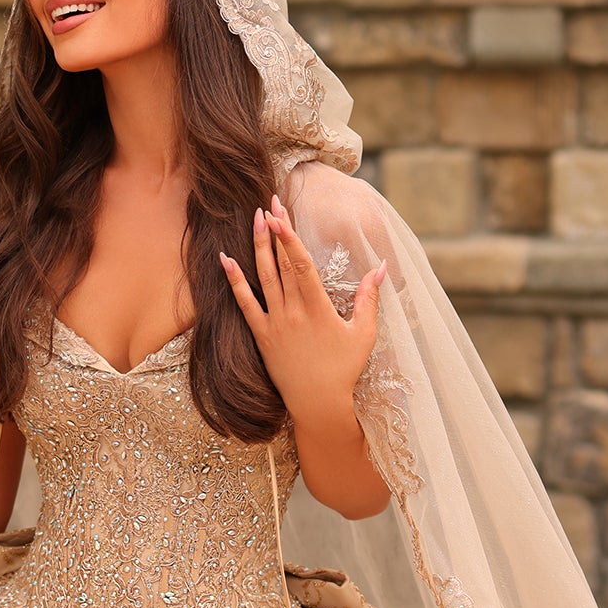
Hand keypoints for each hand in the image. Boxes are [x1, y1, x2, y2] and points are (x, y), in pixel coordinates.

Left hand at [220, 192, 386, 428]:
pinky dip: (234, 281)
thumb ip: (370, 297)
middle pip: (281, 264)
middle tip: (268, 203)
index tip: (280, 214)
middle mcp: (293, 312)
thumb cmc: (344, 370)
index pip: (301, 264)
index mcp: (318, 308)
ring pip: (263, 278)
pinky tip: (226, 259)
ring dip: (257, 247)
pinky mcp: (262, 336)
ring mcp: (274, 324)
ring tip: (254, 219)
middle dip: (274, 231)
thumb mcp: (364, 333)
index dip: (289, 237)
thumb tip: (381, 265)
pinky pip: (245, 304)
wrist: (318, 404)